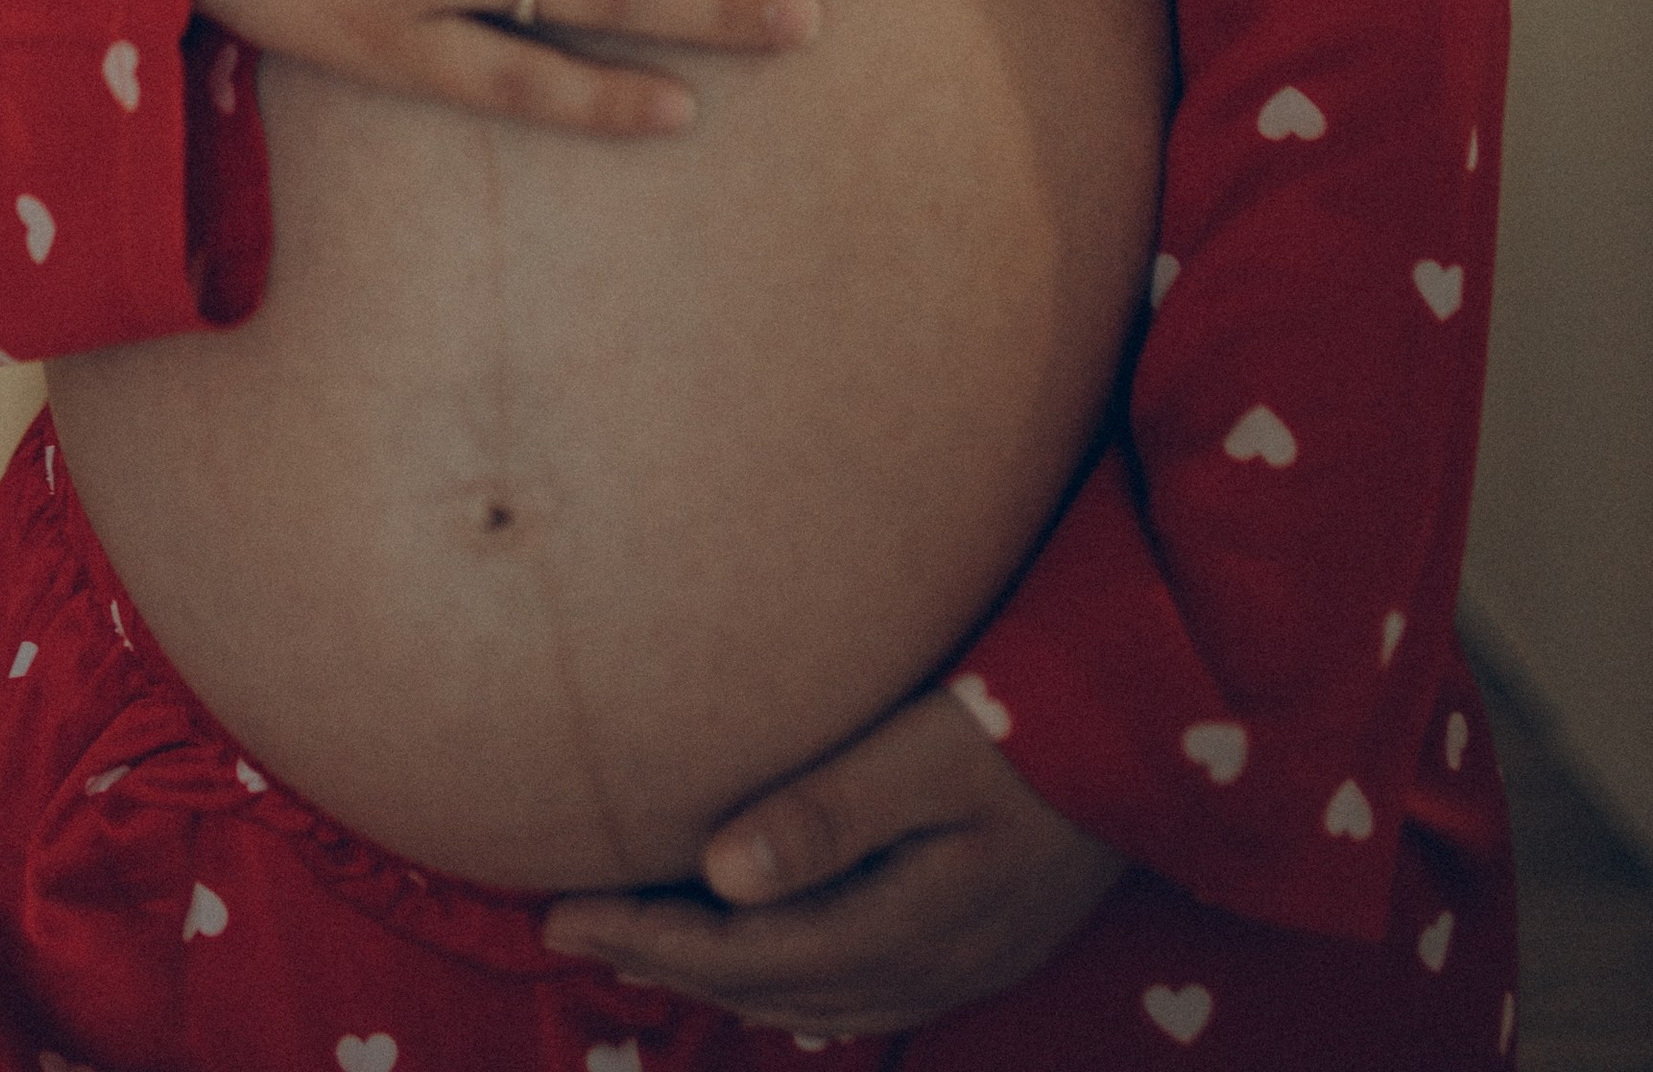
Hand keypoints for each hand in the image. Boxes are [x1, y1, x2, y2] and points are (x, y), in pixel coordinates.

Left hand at [540, 682, 1124, 1036]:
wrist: (1165, 738)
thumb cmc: (1042, 720)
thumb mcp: (934, 751)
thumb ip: (829, 811)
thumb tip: (719, 874)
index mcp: (905, 925)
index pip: (741, 951)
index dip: (645, 936)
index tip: (556, 911)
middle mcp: (926, 966)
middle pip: (766, 985)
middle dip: (663, 960)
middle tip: (567, 926)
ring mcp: (958, 966)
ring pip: (809, 999)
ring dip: (720, 977)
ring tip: (641, 940)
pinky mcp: (978, 944)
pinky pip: (854, 989)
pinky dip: (786, 977)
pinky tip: (760, 951)